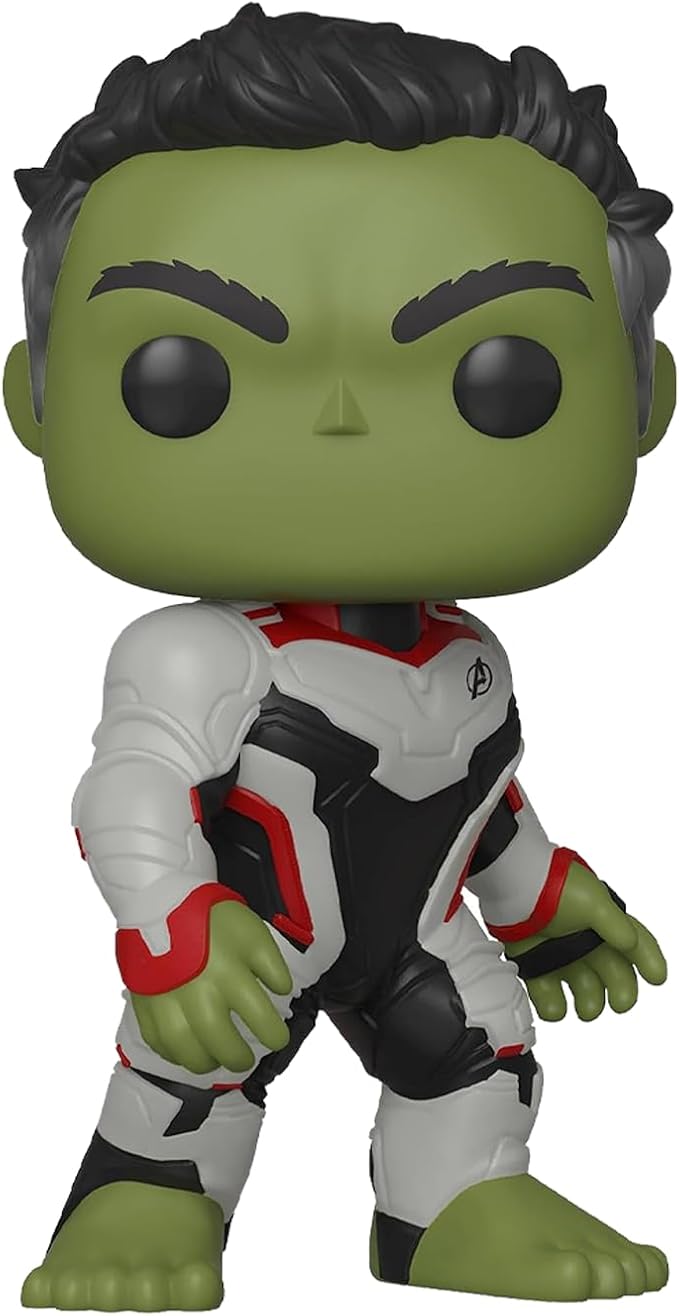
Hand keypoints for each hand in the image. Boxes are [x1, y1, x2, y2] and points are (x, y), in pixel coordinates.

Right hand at [131, 901, 292, 1072]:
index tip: (277, 1039)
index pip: (261, 1021)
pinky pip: (158, 1040)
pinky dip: (173, 1053)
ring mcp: (169, 1001)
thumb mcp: (254, 934)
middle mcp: (200, 994)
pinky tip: (185, 1050)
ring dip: (205, 1062)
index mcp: (231, 975)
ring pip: (187, 1050)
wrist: (163, 900)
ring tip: (216, 1060)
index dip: (275, 1036)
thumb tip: (282, 993)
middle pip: (222, 1043)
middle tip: (246, 1060)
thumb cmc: (211, 918)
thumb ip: (272, 966)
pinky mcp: (145, 1002)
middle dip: (239, 1058)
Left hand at [508, 861, 666, 1021]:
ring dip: (588, 1003)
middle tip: (619, 1004)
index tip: (657, 978)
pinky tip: (556, 1007)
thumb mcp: (593, 900)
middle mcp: (585, 940)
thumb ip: (613, 923)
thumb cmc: (556, 884)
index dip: (649, 961)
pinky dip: (552, 1004)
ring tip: (586, 1010)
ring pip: (582, 987)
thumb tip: (629, 943)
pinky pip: (547, 991)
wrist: (515, 883)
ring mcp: (560, 953)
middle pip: (612, 972)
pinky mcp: (535, 962)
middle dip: (620, 991)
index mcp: (605, 922)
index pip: (635, 944)